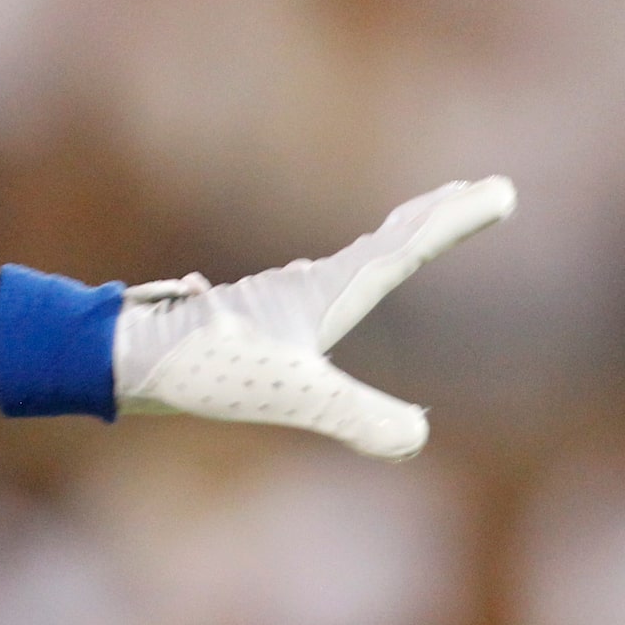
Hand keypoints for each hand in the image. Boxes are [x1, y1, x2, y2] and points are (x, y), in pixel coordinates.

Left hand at [113, 176, 515, 459]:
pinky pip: (326, 285)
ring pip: (355, 257)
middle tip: (482, 189)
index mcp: (323, 291)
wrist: (121, 355)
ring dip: (397, 236)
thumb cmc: (202, 368)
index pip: (406, 248)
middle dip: (437, 216)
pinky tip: (335, 284)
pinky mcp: (260, 323)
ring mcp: (282, 301)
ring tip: (422, 221)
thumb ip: (355, 415)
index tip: (502, 189)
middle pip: (387, 240)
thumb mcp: (289, 394)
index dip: (455, 221)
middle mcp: (306, 286)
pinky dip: (354, 270)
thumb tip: (418, 435)